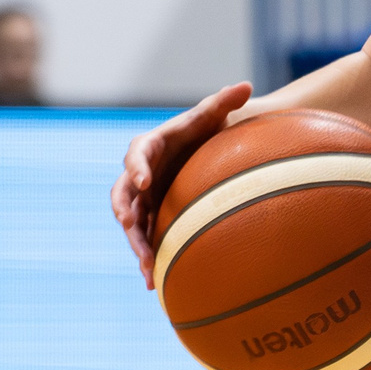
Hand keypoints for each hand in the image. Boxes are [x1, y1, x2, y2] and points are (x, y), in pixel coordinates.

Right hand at [114, 83, 249, 285]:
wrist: (202, 150)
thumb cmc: (207, 130)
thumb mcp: (213, 115)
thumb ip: (224, 101)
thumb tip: (247, 86)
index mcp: (151, 146)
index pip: (137, 154)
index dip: (137, 166)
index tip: (142, 180)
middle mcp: (139, 173)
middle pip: (123, 195)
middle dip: (125, 213)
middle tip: (130, 229)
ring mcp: (143, 197)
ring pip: (132, 223)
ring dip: (136, 245)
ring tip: (147, 270)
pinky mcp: (152, 215)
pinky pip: (145, 237)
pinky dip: (148, 257)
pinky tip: (155, 284)